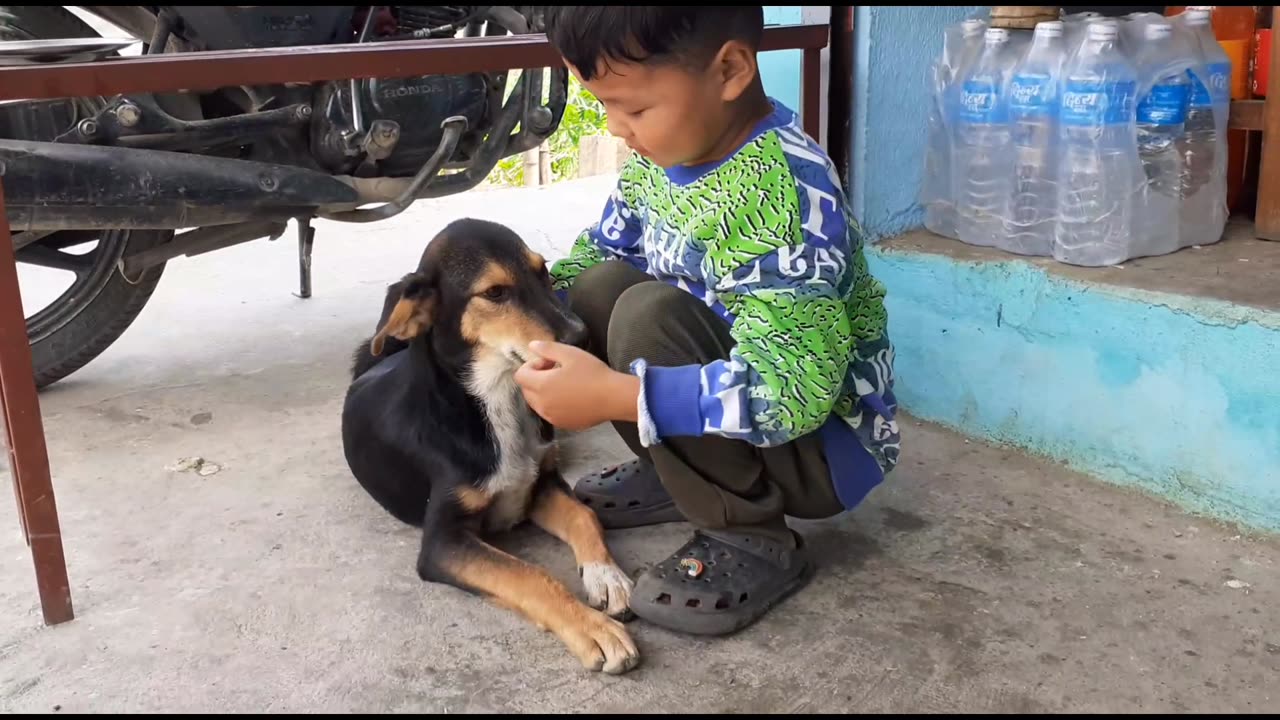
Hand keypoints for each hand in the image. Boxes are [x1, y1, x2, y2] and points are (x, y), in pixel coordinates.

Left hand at [514, 341, 639, 429]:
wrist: (614, 398)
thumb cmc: (592, 373)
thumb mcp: (570, 353)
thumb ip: (547, 348)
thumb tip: (531, 345)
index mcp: (541, 386)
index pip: (520, 375)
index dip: (532, 365)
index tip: (550, 361)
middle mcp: (542, 405)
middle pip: (526, 390)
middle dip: (536, 378)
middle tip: (557, 370)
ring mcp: (552, 417)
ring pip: (537, 403)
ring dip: (544, 392)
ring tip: (565, 384)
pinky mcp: (563, 424)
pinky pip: (550, 413)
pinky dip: (554, 404)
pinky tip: (572, 397)